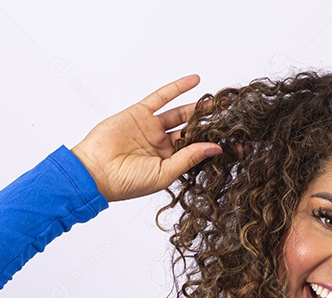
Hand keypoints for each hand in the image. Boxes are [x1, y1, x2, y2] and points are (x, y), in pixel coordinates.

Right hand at [70, 75, 221, 201]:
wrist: (95, 172)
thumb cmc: (127, 182)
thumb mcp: (164, 173)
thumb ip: (188, 158)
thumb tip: (215, 148)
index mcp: (169, 162)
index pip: (196, 150)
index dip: (214, 145)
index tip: (236, 142)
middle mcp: (162, 144)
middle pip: (191, 130)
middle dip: (210, 124)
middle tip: (231, 115)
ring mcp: (151, 128)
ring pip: (179, 113)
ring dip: (198, 106)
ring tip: (218, 100)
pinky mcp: (139, 113)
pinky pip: (161, 97)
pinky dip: (178, 88)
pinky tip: (195, 81)